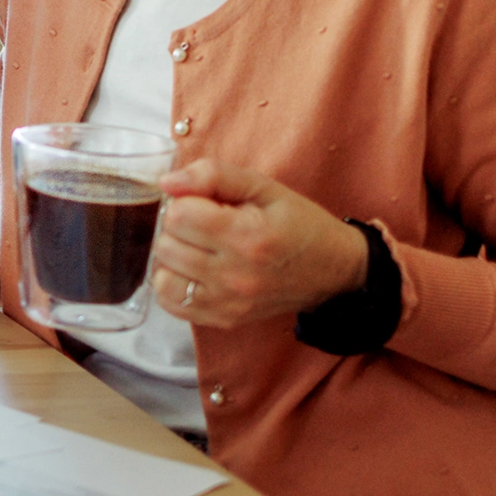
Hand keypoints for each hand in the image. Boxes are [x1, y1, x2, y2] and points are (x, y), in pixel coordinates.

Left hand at [150, 159, 368, 328]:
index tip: (205, 203)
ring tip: (196, 246)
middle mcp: (235, 274)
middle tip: (201, 224)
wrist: (333, 271)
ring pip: (163, 275)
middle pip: (167, 244)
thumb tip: (167, 182)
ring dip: (172, 256)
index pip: (179, 215)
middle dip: (177, 227)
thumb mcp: (264, 187)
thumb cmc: (298, 223)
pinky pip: (172, 303)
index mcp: (248, 236)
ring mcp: (229, 302)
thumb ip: (214, 176)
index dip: (185, 201)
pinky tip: (190, 269)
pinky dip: (172, 283)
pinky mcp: (224, 319)